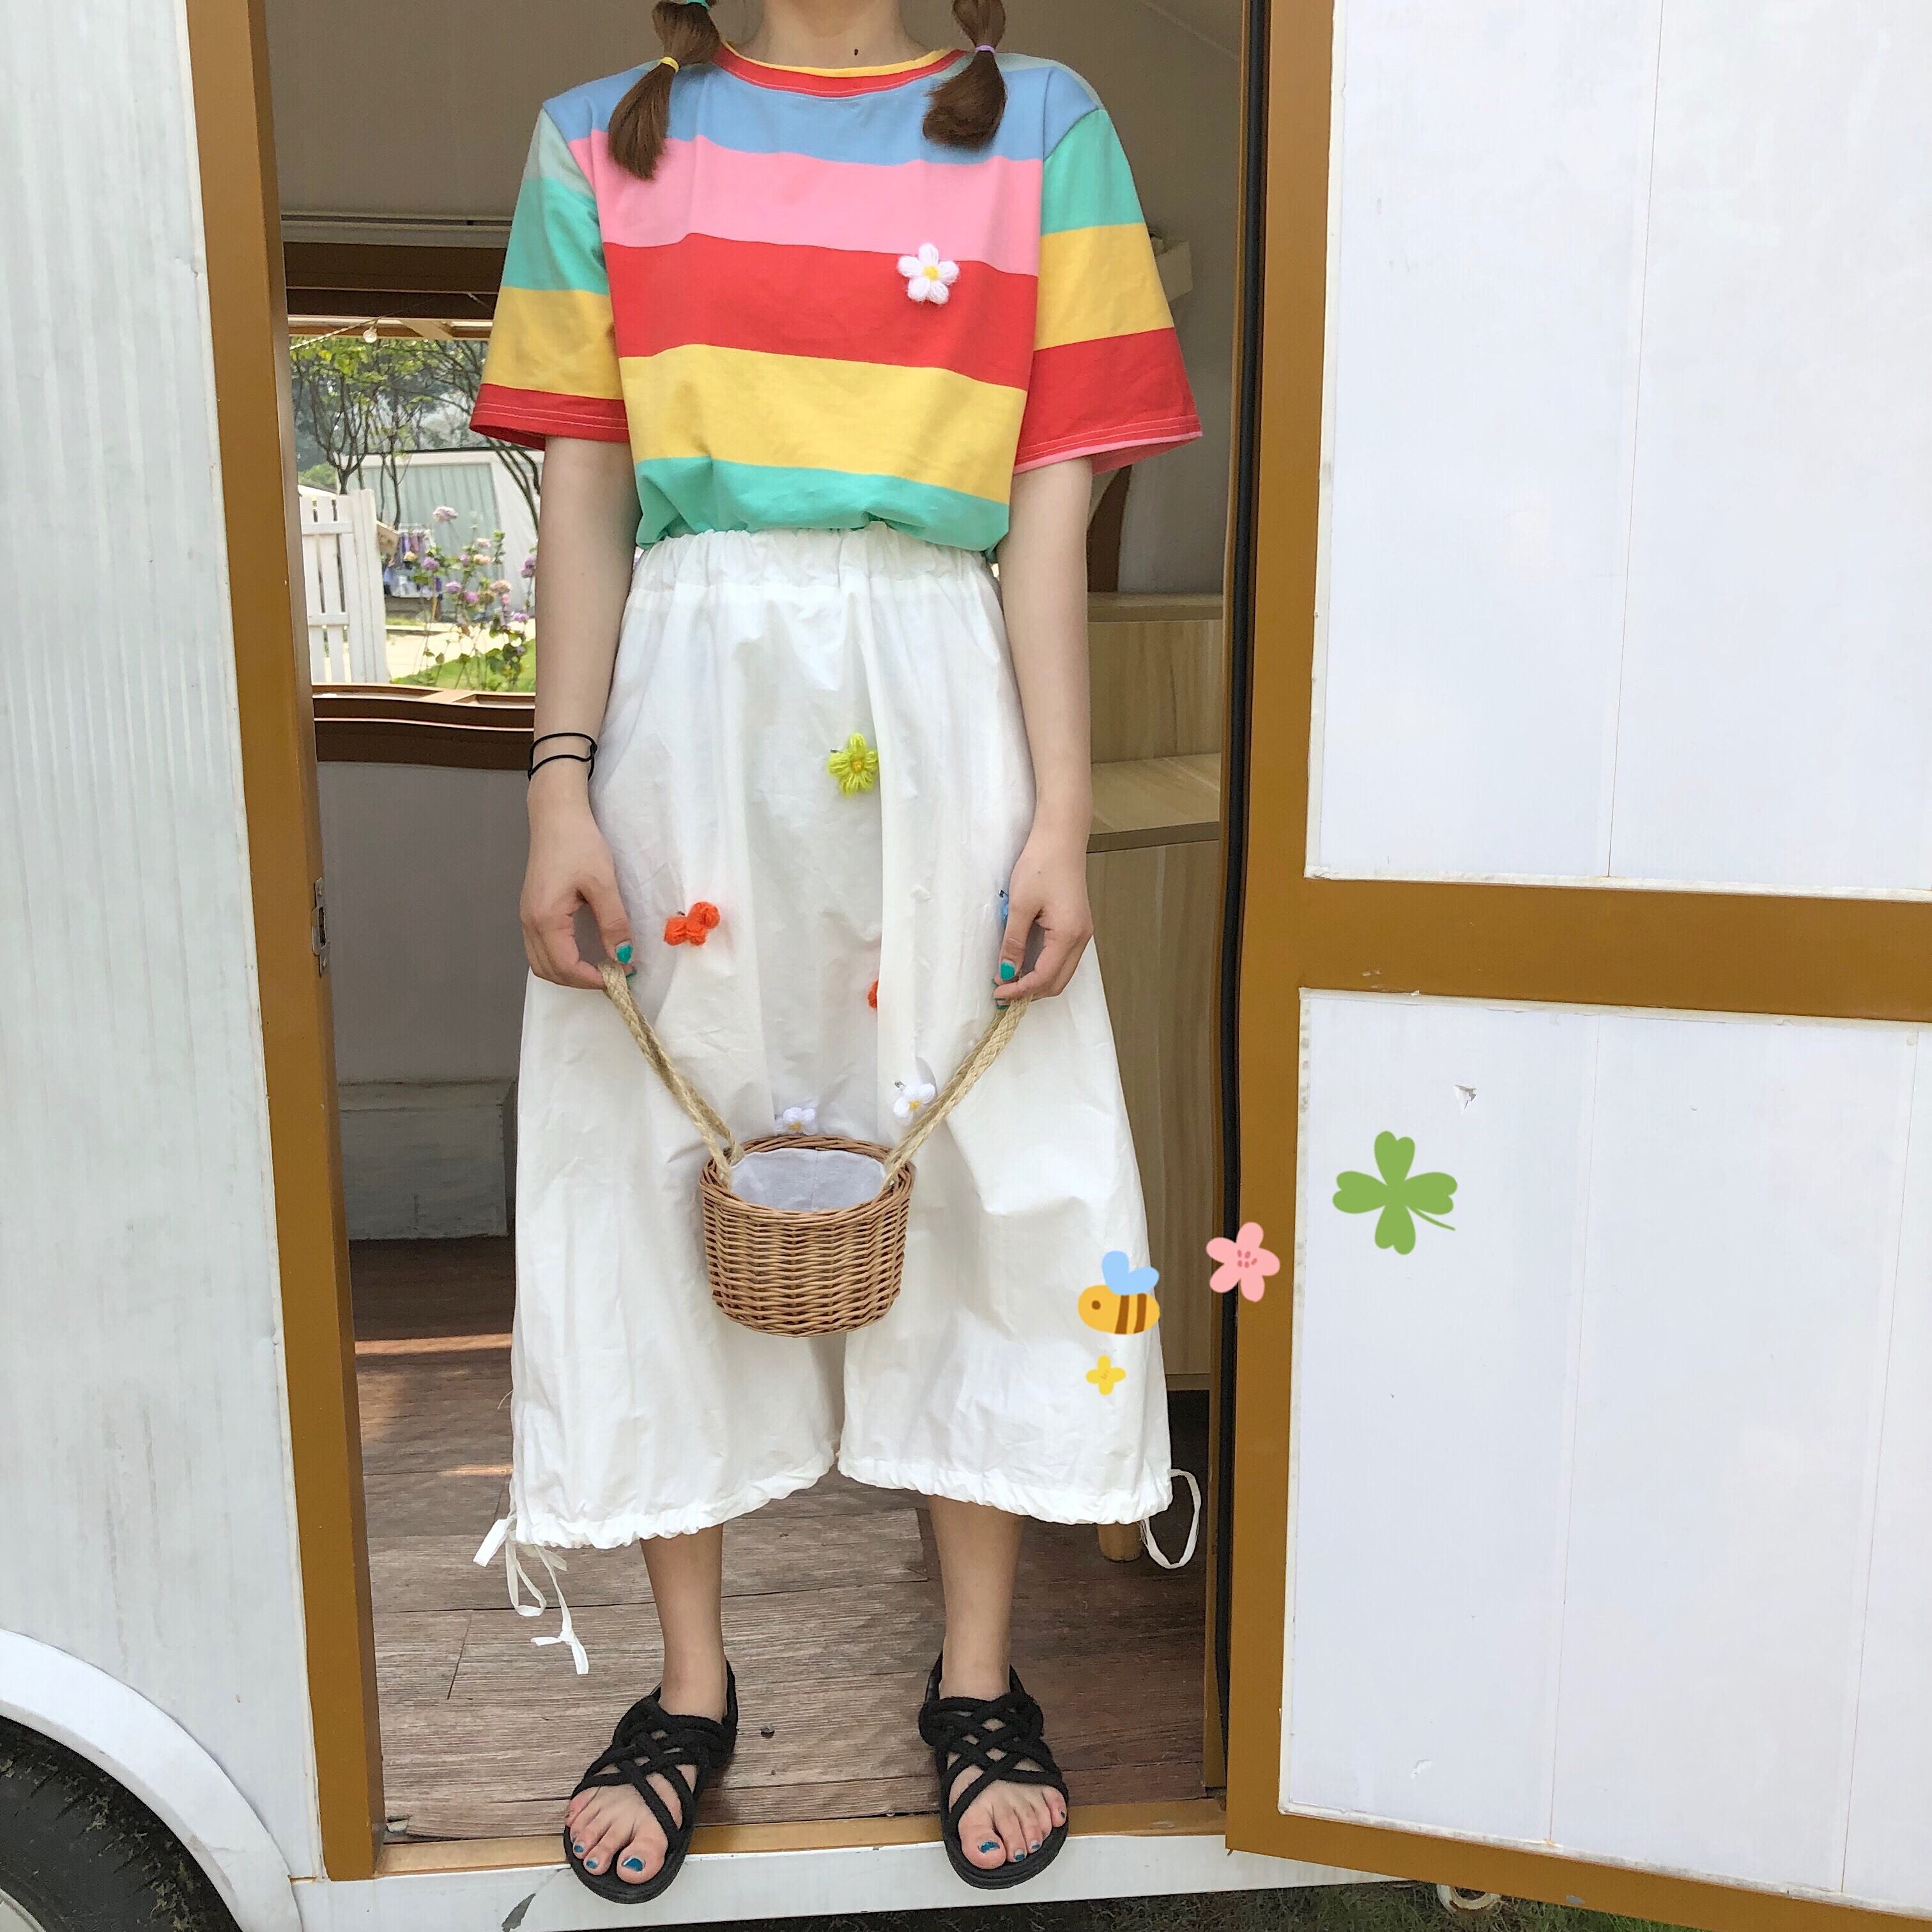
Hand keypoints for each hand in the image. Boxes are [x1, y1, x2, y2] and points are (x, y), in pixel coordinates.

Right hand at [521, 779, 633, 988]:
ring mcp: (526, 917)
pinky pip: (538, 948)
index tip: (620, 977)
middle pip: (548, 971)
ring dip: (567, 973)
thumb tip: (623, 956)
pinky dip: (558, 959)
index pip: (566, 967)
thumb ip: (613, 923)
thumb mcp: (603, 884)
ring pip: (540, 962)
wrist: (556, 816)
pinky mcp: (530, 910)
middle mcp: (530, 923)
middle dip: (579, 981)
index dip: (592, 980)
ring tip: (598, 968)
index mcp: (546, 919)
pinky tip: (581, 953)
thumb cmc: (580, 844)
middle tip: (611, 975)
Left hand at [997, 821, 1092, 1000]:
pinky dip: (1045, 968)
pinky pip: (1063, 958)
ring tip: (1011, 980)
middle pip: (1057, 982)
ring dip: (1038, 981)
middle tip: (1003, 992)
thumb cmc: (1041, 865)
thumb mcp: (1020, 906)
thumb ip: (1013, 942)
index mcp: (1068, 935)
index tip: (998, 993)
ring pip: (1062, 972)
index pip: (1044, 977)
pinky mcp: (1078, 925)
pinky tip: (1026, 963)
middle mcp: (1081, 939)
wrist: (1061, 838)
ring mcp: (1083, 933)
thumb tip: (1007, 973)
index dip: (1020, 990)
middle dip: (1031, 992)